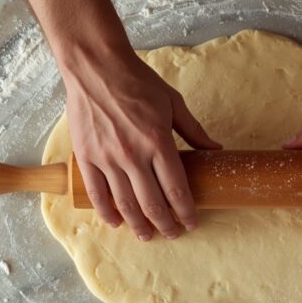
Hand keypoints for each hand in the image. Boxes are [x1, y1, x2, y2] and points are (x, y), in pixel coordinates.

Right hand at [62, 43, 220, 240]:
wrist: (96, 67)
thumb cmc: (137, 82)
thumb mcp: (173, 103)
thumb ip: (194, 131)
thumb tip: (216, 151)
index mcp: (158, 142)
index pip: (176, 189)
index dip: (186, 212)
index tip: (191, 222)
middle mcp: (133, 155)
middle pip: (152, 204)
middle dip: (166, 224)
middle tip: (173, 233)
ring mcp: (107, 158)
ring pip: (125, 204)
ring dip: (139, 225)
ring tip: (147, 235)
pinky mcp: (86, 157)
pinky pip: (96, 193)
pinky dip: (107, 212)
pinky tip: (116, 222)